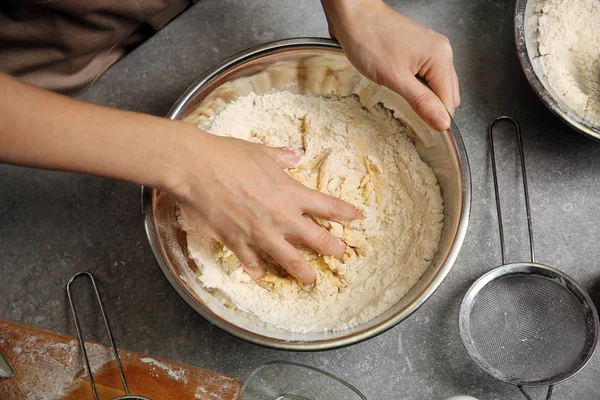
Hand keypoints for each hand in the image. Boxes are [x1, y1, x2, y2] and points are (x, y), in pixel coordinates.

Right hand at [175, 131, 362, 285]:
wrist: (195, 168)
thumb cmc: (228, 155)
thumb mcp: (261, 153)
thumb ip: (282, 158)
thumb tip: (296, 154)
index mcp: (291, 192)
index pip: (328, 207)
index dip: (347, 214)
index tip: (359, 218)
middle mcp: (281, 217)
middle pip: (318, 240)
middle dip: (334, 250)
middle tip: (342, 255)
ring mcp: (260, 234)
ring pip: (291, 261)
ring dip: (305, 273)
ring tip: (311, 281)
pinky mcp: (238, 244)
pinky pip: (253, 265)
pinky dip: (259, 273)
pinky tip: (264, 278)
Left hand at [322, 0, 459, 130]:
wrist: (352, 15)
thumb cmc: (370, 40)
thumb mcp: (395, 78)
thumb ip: (422, 102)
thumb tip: (443, 123)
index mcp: (441, 57)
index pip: (450, 100)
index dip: (436, 116)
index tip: (418, 126)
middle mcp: (441, 52)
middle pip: (445, 94)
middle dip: (429, 106)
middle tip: (405, 109)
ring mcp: (429, 50)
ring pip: (433, 86)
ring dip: (420, 96)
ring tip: (398, 93)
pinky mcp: (417, 51)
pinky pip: (423, 76)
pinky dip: (413, 86)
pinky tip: (397, 84)